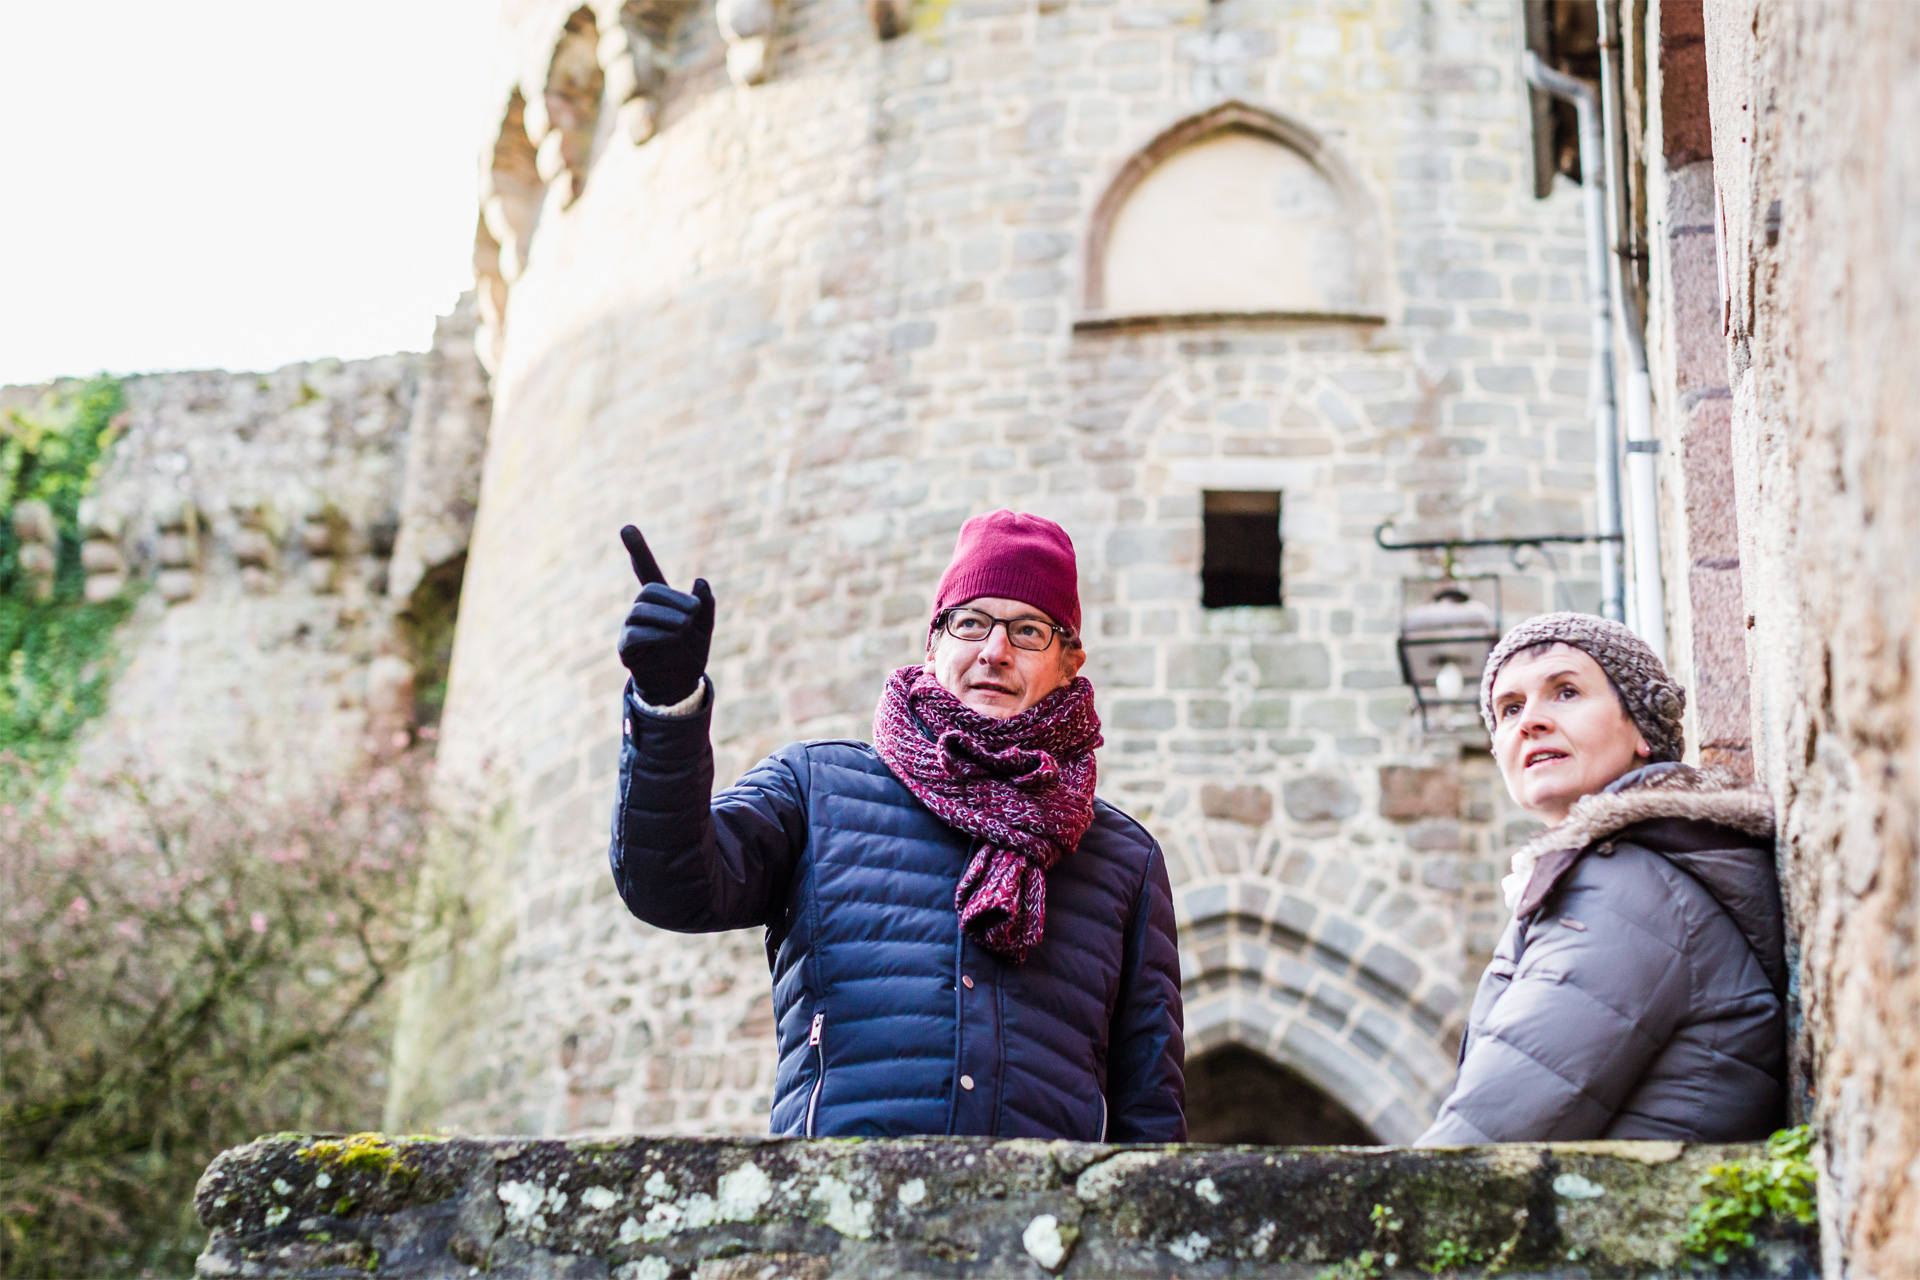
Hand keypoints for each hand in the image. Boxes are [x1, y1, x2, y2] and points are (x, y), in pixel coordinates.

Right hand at [617, 525, 714, 706]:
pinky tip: (671, 637)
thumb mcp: (705, 628)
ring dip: (665, 616)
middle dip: (672, 599)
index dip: (637, 550)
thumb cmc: (691, 654)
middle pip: (648, 591)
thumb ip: (706, 605)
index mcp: (661, 601)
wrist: (681, 686)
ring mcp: (631, 628)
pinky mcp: (627, 648)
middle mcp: (641, 610)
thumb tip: (700, 581)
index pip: (646, 571)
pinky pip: (634, 634)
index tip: (626, 528)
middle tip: (693, 613)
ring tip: (685, 627)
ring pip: (639, 610)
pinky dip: (654, 633)